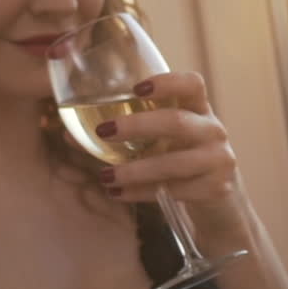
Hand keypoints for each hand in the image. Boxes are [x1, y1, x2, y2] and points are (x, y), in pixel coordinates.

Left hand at [94, 71, 248, 238]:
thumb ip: (124, 135)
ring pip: (173, 163)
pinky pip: (174, 190)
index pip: (192, 84)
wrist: (219, 205)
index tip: (136, 88)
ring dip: (135, 170)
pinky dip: (141, 193)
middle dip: (138, 125)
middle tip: (103, 131)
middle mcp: (213, 130)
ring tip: (105, 176)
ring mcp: (219, 160)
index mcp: (199, 110)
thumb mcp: (161, 142)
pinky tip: (118, 193)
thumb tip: (68, 133)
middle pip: (177, 122)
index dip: (166, 82)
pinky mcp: (216, 189)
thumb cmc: (180, 162)